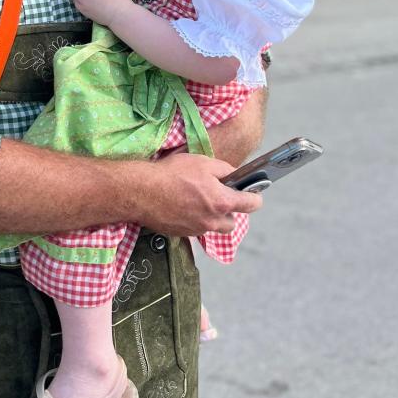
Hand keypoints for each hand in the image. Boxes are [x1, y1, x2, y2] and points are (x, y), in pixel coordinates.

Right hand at [142, 152, 263, 235]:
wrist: (142, 192)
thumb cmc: (173, 174)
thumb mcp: (203, 163)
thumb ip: (225, 170)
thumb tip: (234, 176)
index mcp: (222, 202)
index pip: (251, 205)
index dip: (255, 197)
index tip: (253, 193)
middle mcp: (213, 221)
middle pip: (232, 222)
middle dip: (229, 211)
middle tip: (218, 196)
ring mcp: (197, 230)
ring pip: (213, 227)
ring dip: (212, 217)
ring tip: (198, 201)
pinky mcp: (182, 234)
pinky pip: (196, 229)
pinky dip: (194, 220)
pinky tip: (182, 206)